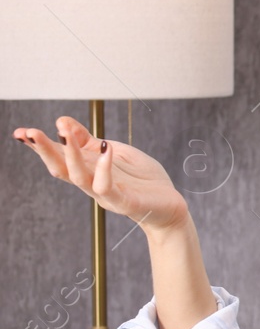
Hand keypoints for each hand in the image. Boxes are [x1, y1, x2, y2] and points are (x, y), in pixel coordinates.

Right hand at [14, 115, 188, 233]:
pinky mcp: (122, 202)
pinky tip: (105, 149)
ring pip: (77, 176)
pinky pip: (107, 186)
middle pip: (59, 167)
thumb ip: (90, 140)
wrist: (169, 206)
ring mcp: (104, 193)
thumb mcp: (114, 152)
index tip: (22, 132)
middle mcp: (90, 182)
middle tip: (30, 132)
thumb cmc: (142, 179)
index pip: (58, 155)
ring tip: (64, 133)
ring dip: (69, 154)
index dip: (39, 144)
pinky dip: (103, 167)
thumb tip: (63, 122)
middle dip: (44, 150)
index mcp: (87, 168)